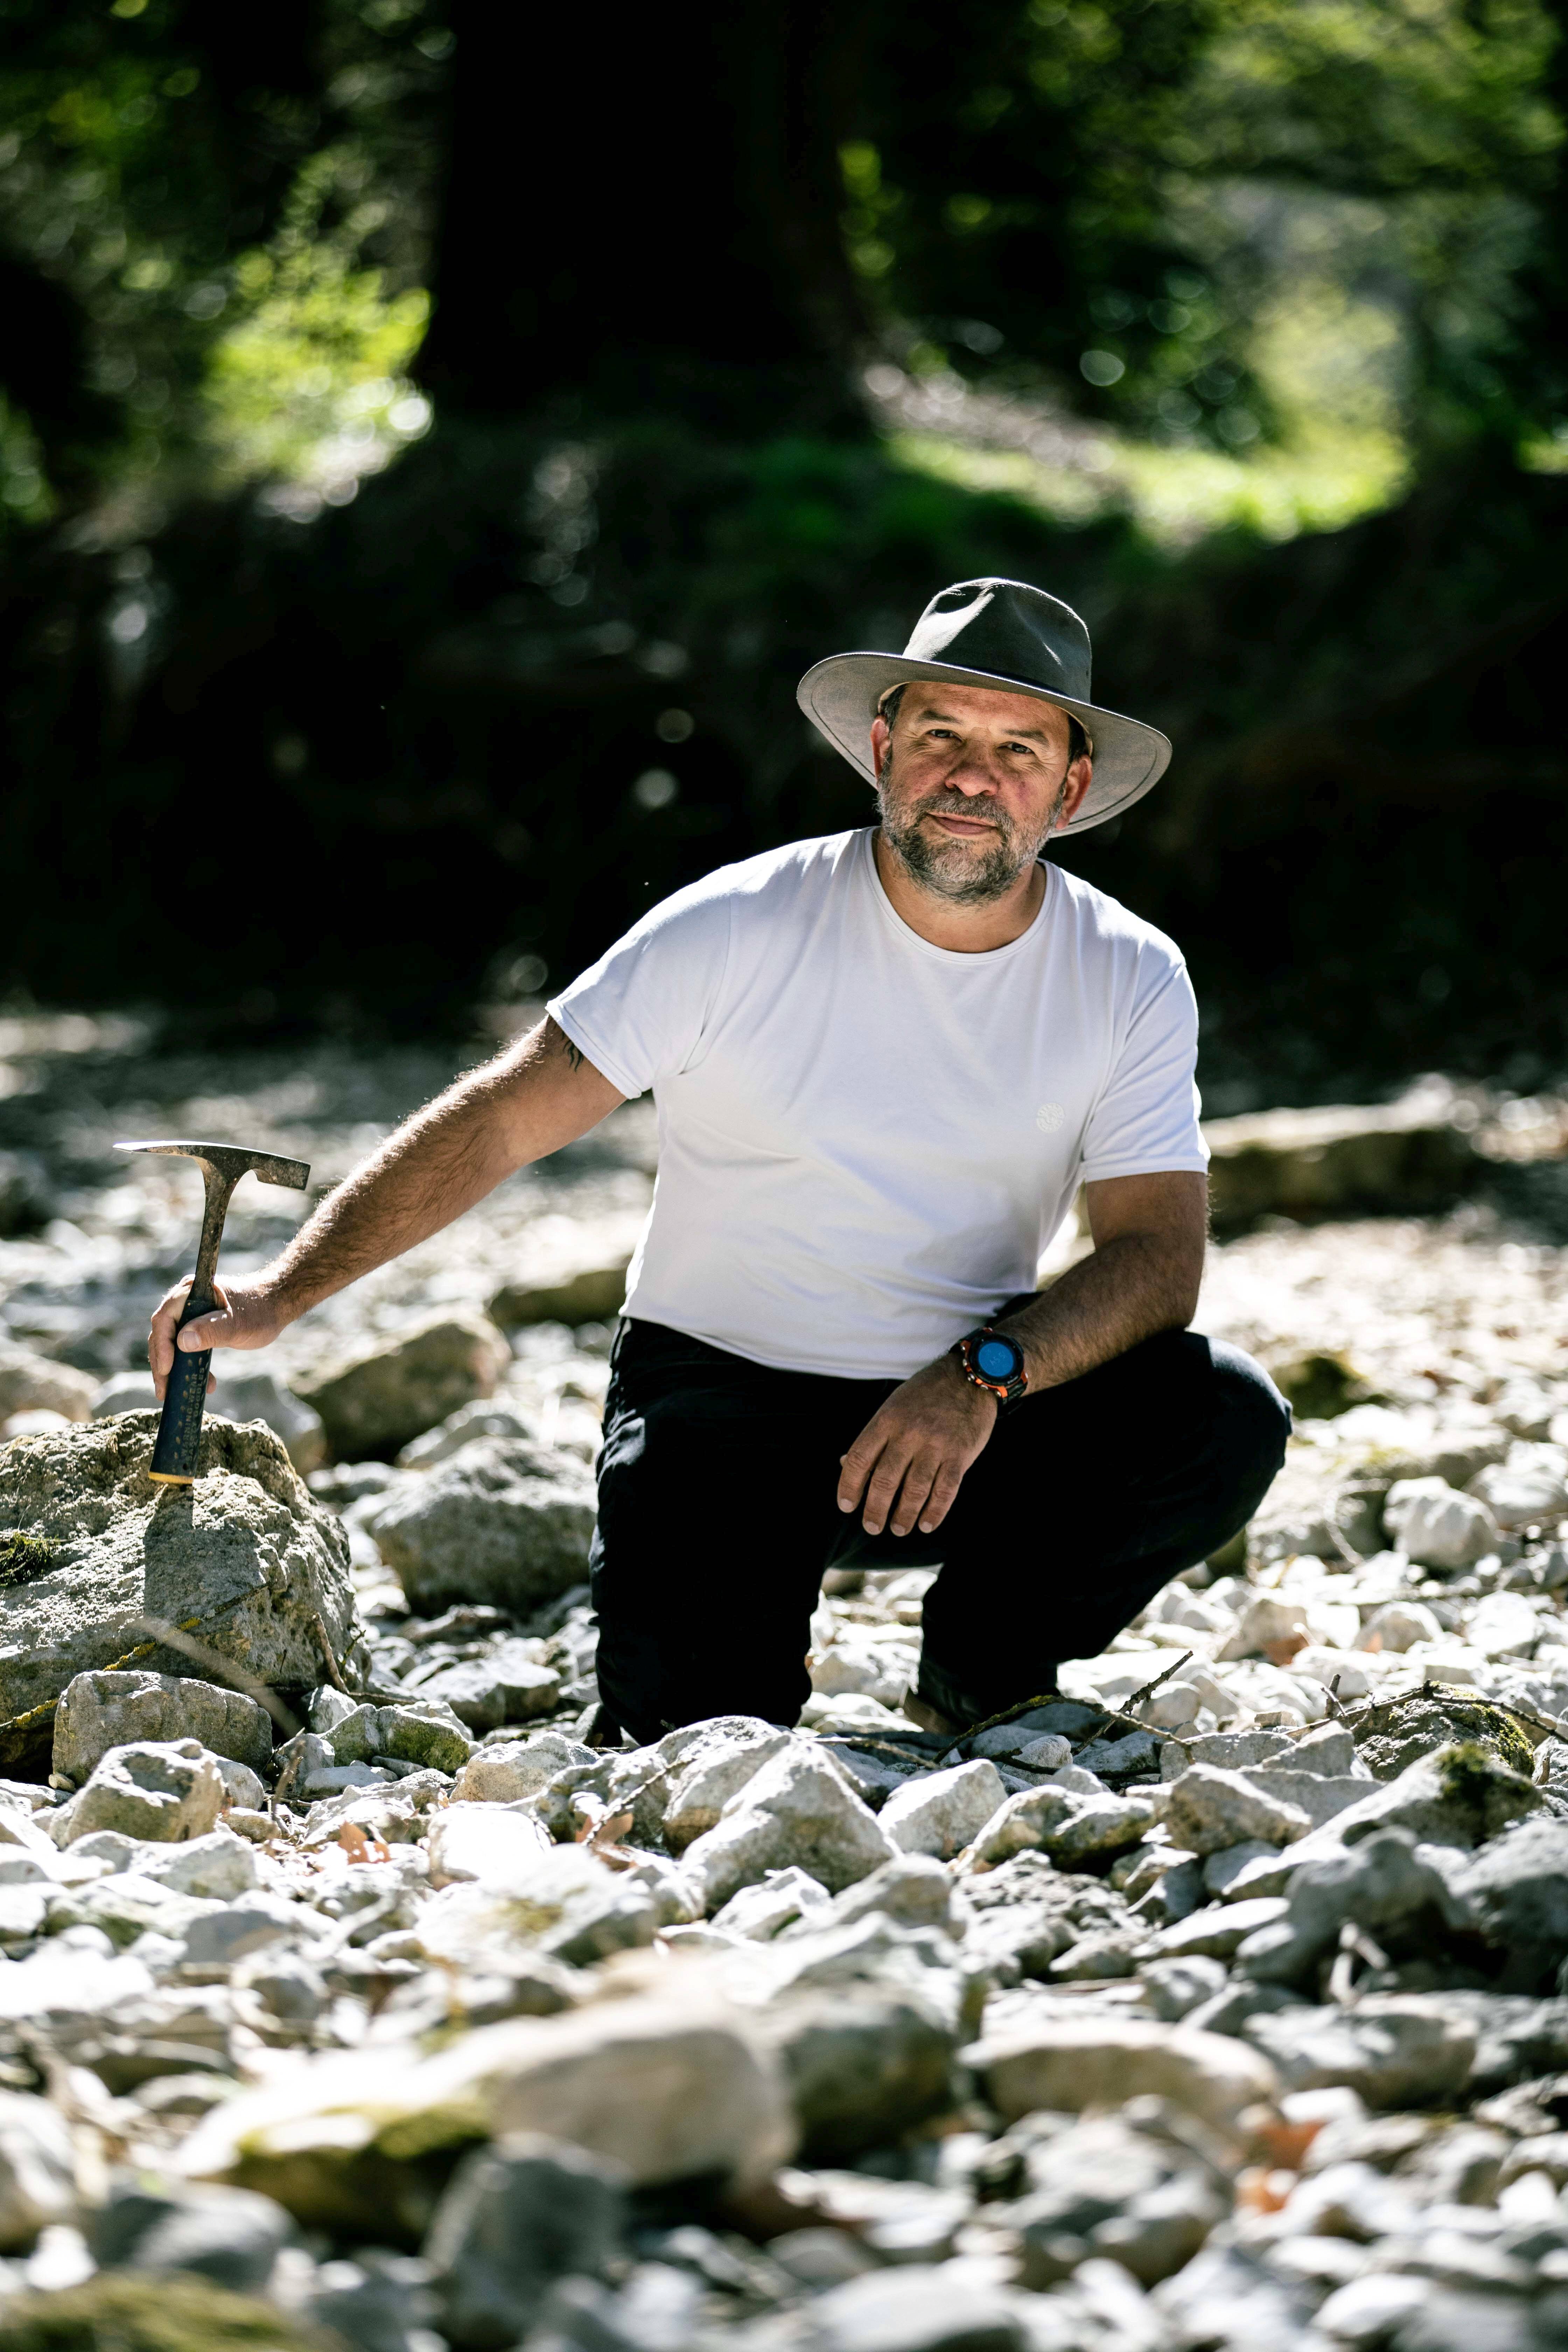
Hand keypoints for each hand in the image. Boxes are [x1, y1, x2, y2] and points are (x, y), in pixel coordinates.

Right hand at [148, 1275, 289, 1400]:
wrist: (276, 1306)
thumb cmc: (259, 1311)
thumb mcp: (237, 1323)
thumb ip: (212, 1331)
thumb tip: (182, 1341)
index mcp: (190, 1292)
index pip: (164, 1320)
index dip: (161, 1346)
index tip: (166, 1370)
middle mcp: (185, 1301)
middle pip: (163, 1334)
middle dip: (163, 1364)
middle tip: (163, 1390)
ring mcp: (190, 1314)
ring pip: (172, 1344)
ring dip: (173, 1369)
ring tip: (174, 1392)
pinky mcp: (198, 1327)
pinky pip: (186, 1348)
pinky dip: (191, 1366)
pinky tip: (205, 1383)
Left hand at [837, 1353, 997, 1536]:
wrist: (969, 1377)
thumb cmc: (925, 1395)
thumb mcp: (892, 1407)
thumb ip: (873, 1437)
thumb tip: (845, 1465)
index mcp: (886, 1420)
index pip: (859, 1459)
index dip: (849, 1487)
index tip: (847, 1506)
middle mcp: (908, 1433)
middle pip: (884, 1481)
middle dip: (875, 1510)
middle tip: (872, 1527)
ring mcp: (935, 1444)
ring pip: (914, 1490)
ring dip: (904, 1516)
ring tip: (898, 1529)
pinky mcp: (960, 1454)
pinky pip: (945, 1490)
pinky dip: (934, 1512)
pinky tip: (926, 1524)